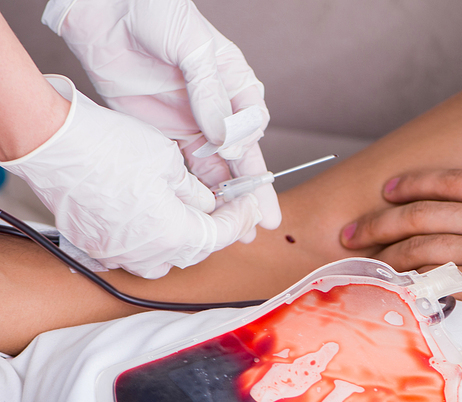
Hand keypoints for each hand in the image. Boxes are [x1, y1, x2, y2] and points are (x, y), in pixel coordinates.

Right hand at [0, 75, 261, 278]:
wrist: (53, 147)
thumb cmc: (107, 149)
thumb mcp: (168, 162)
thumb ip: (194, 191)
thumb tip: (206, 203)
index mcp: (171, 233)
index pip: (219, 235)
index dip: (239, 219)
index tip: (249, 206)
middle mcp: (146, 254)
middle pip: (195, 251)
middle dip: (216, 230)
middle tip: (228, 209)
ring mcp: (119, 255)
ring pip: (167, 259)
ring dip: (186, 240)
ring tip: (194, 216)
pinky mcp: (97, 249)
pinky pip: (136, 256)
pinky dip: (155, 244)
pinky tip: (157, 225)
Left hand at [42, 0, 280, 238]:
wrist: (105, 12)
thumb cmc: (156, 13)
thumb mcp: (192, 46)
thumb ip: (209, 93)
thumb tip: (222, 137)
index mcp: (234, 83)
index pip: (252, 124)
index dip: (246, 146)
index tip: (233, 156)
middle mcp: (217, 109)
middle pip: (240, 156)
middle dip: (252, 190)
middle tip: (264, 221)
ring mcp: (192, 123)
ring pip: (216, 168)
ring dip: (227, 198)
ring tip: (238, 228)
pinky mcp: (165, 134)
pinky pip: (185, 167)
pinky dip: (195, 189)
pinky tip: (204, 210)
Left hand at [340, 169, 461, 315]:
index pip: (450, 183)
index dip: (413, 184)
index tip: (388, 189)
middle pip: (420, 215)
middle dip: (378, 224)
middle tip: (354, 233)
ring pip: (420, 248)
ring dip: (387, 256)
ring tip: (368, 263)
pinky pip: (434, 278)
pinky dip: (411, 282)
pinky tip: (397, 284)